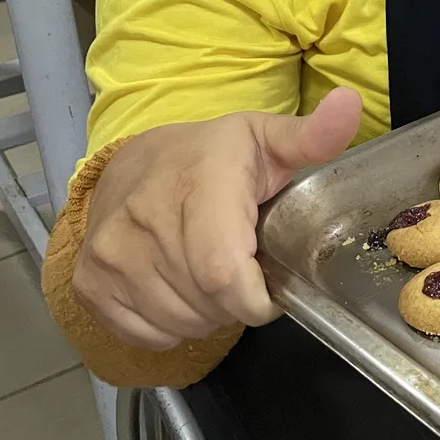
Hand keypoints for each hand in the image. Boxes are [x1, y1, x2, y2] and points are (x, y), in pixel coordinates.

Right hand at [74, 87, 361, 350]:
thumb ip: (314, 136)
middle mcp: (143, 221)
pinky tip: (181, 288)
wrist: (135, 163)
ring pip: (179, 323)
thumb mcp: (267, 139)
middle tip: (244, 270)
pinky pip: (145, 334)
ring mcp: (110, 256)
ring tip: (213, 273)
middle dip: (238, 301)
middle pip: (207, 303)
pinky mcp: (89, 283)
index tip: (272, 288)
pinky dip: (172, 325)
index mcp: (198, 184)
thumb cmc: (214, 156)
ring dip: (208, 313)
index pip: (223, 272)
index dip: (257, 297)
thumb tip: (349, 104)